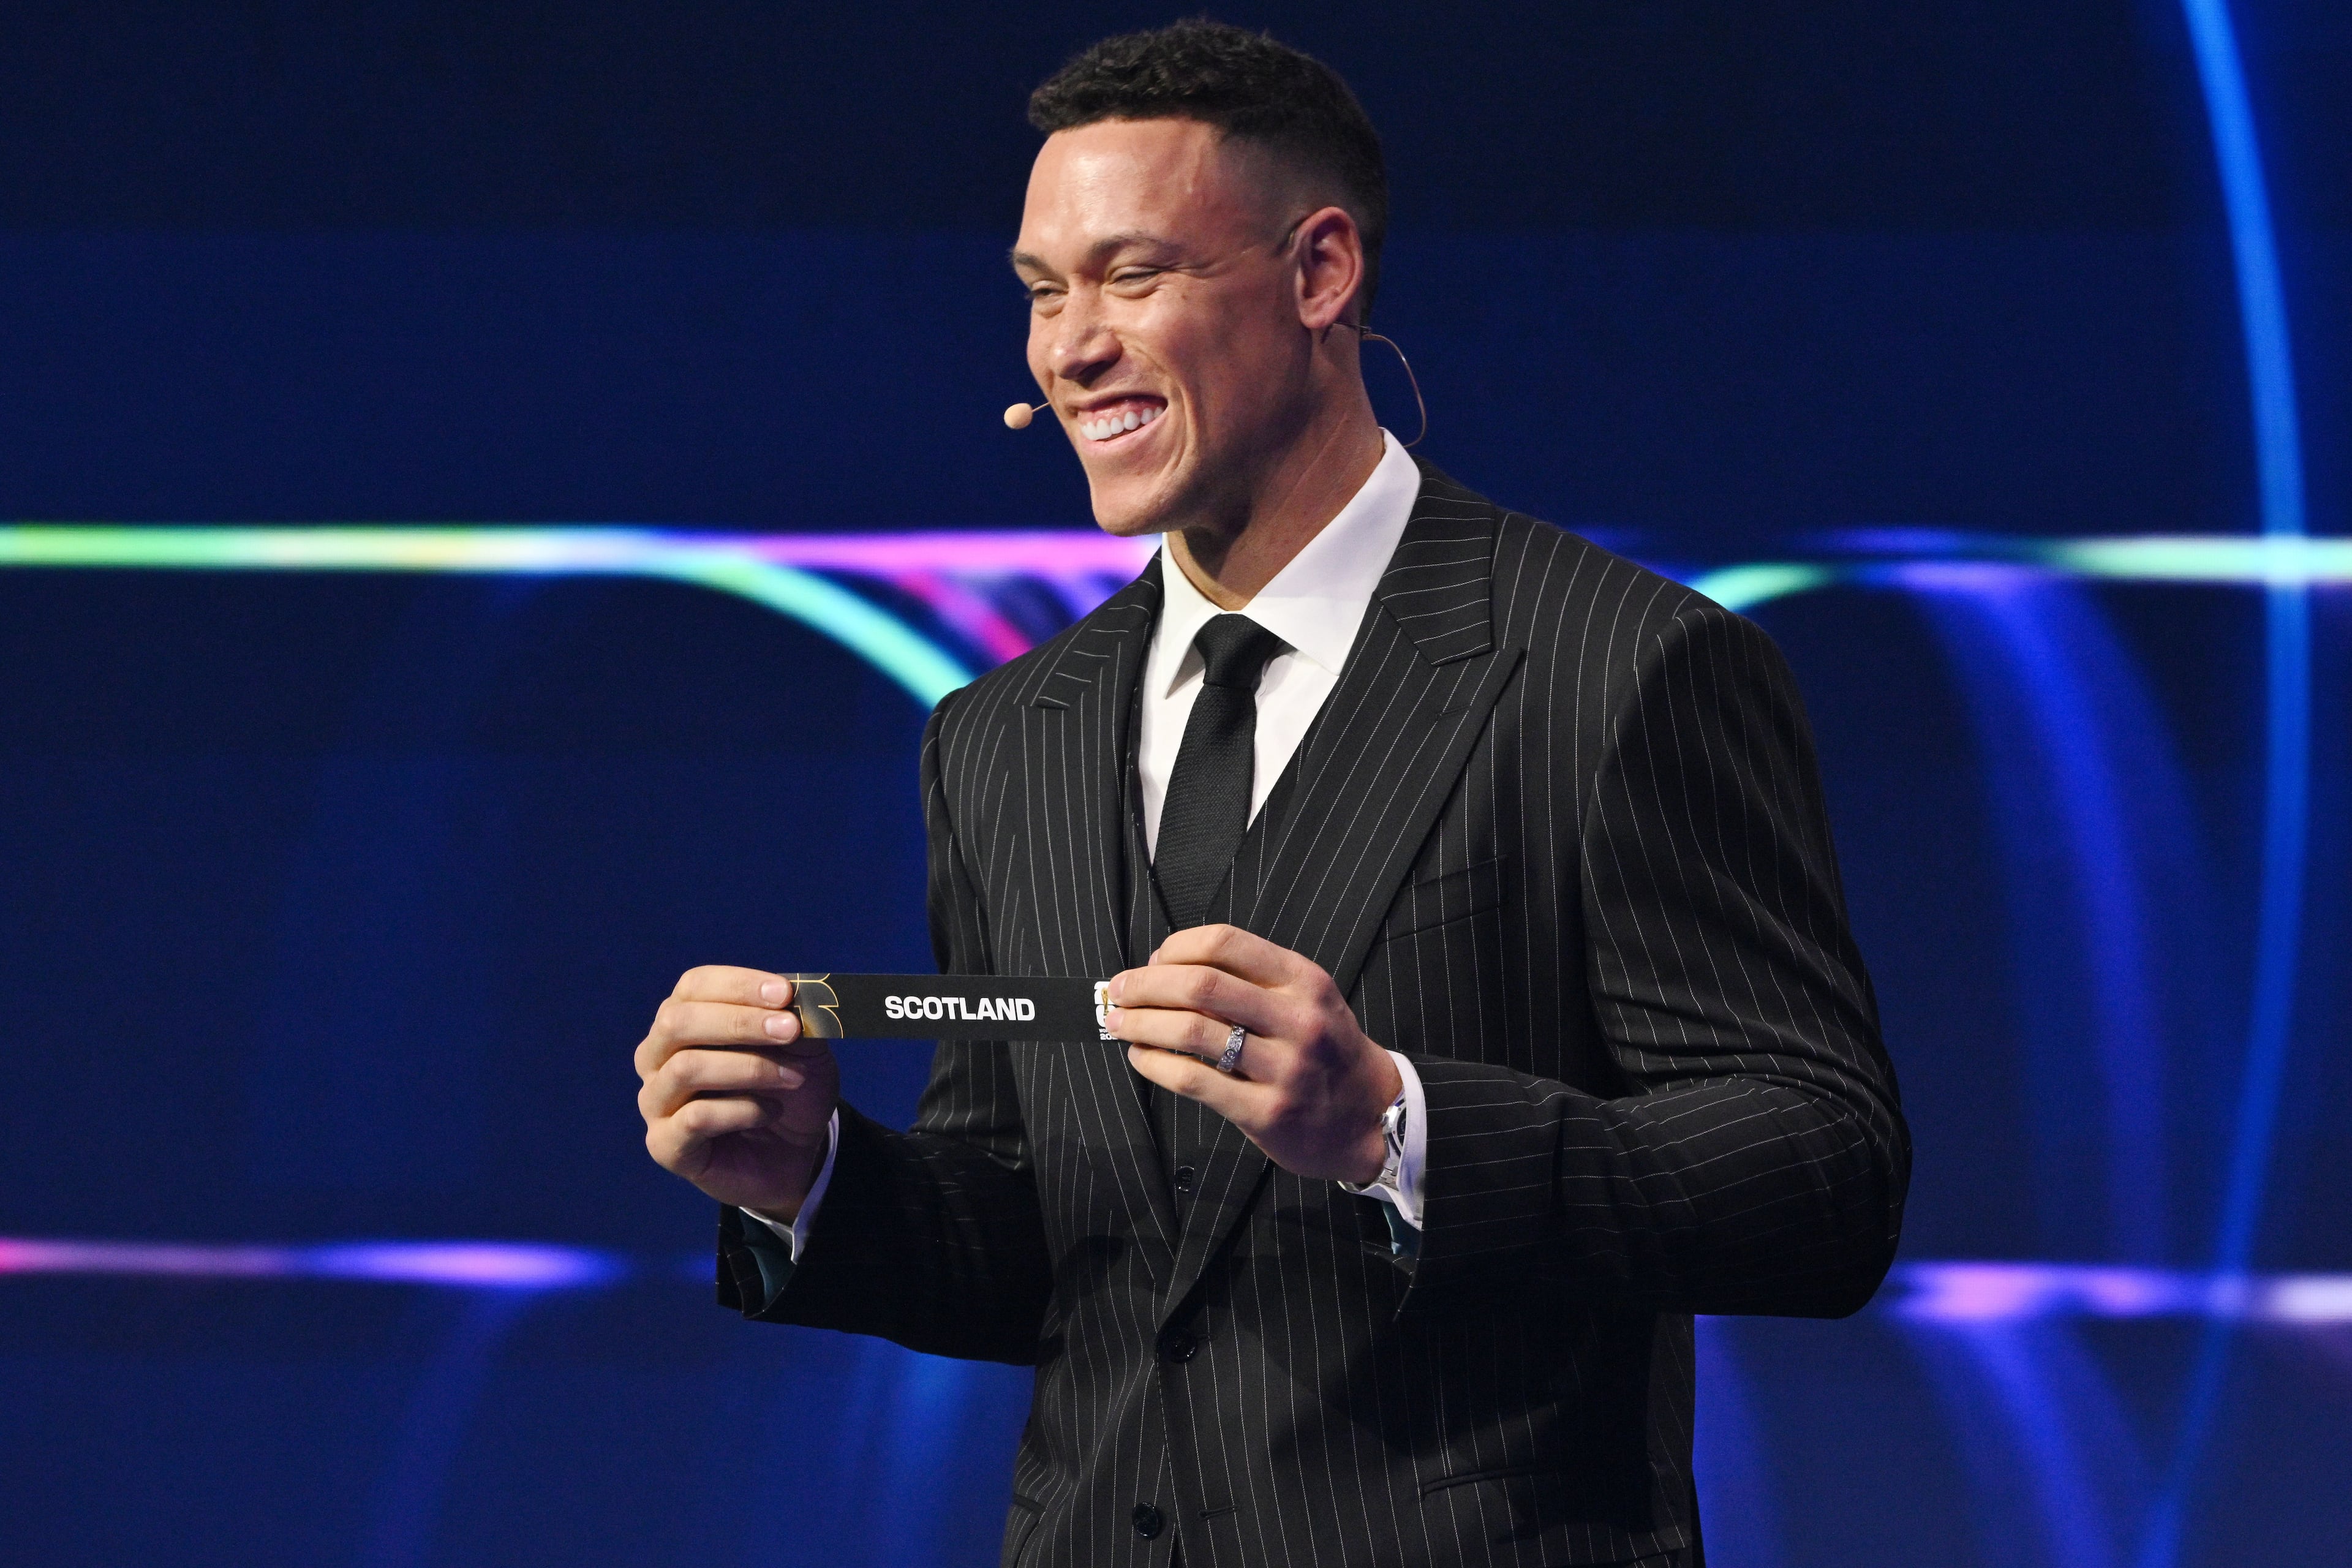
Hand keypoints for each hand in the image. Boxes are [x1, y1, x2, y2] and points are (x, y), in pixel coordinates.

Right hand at [635, 967, 838, 1220]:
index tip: (785, 994)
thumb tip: (792, 999)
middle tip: (791, 1031)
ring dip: (749, 1068)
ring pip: (685, 1068)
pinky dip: (742, 1110)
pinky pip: (694, 1118)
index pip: (694, 986)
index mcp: (683, 1019)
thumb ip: (794, 1020)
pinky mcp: (664, 1144)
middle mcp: (657, 1056)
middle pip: (678, 1022)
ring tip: (794, 1078)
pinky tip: (770, 1112)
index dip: (738, 984)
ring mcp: (655, 1101)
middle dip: (740, 1022)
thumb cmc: (790, 1089)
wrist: (797, 1153)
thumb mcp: (805, 1049)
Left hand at [1106, 926, 1401, 1183]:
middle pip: (1201, 985)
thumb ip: (1251, 980)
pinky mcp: (1265, 1111)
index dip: (1175, 947)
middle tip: (1120, 989)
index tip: (1152, 960)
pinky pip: (1194, 1080)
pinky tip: (1141, 1057)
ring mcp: (1284, 1068)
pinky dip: (1154, 1064)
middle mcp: (1298, 1019)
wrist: (1370, 1115)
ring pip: (1191, 1032)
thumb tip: (1167, 967)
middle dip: (1145, 984)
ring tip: (1119, 1022)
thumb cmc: (1327, 1051)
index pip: (1225, 943)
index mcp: (1304, 981)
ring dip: (1141, 1023)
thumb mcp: (1307, 999)